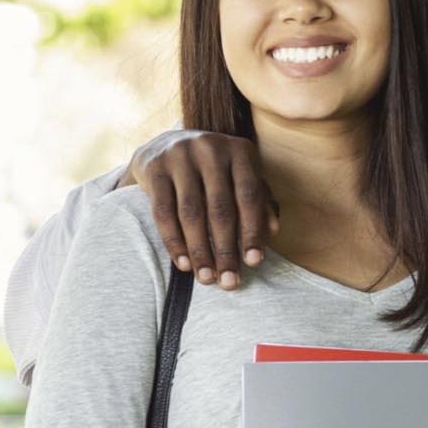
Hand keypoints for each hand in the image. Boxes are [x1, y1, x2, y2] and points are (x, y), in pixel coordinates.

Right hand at [130, 129, 274, 288]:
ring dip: (199, 251)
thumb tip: (273, 232)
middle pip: (220, 209)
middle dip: (225, 250)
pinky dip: (174, 241)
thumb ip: (260, 201)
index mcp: (240, 151)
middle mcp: (211, 149)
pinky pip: (163, 212)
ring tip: (206, 278)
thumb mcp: (241, 177)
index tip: (254, 263)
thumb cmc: (215, 170)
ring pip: (191, 213)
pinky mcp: (154, 167)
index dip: (252, 231)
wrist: (166, 145)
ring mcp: (180, 156)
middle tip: (229, 281)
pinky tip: (183, 264)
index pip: (249, 196)